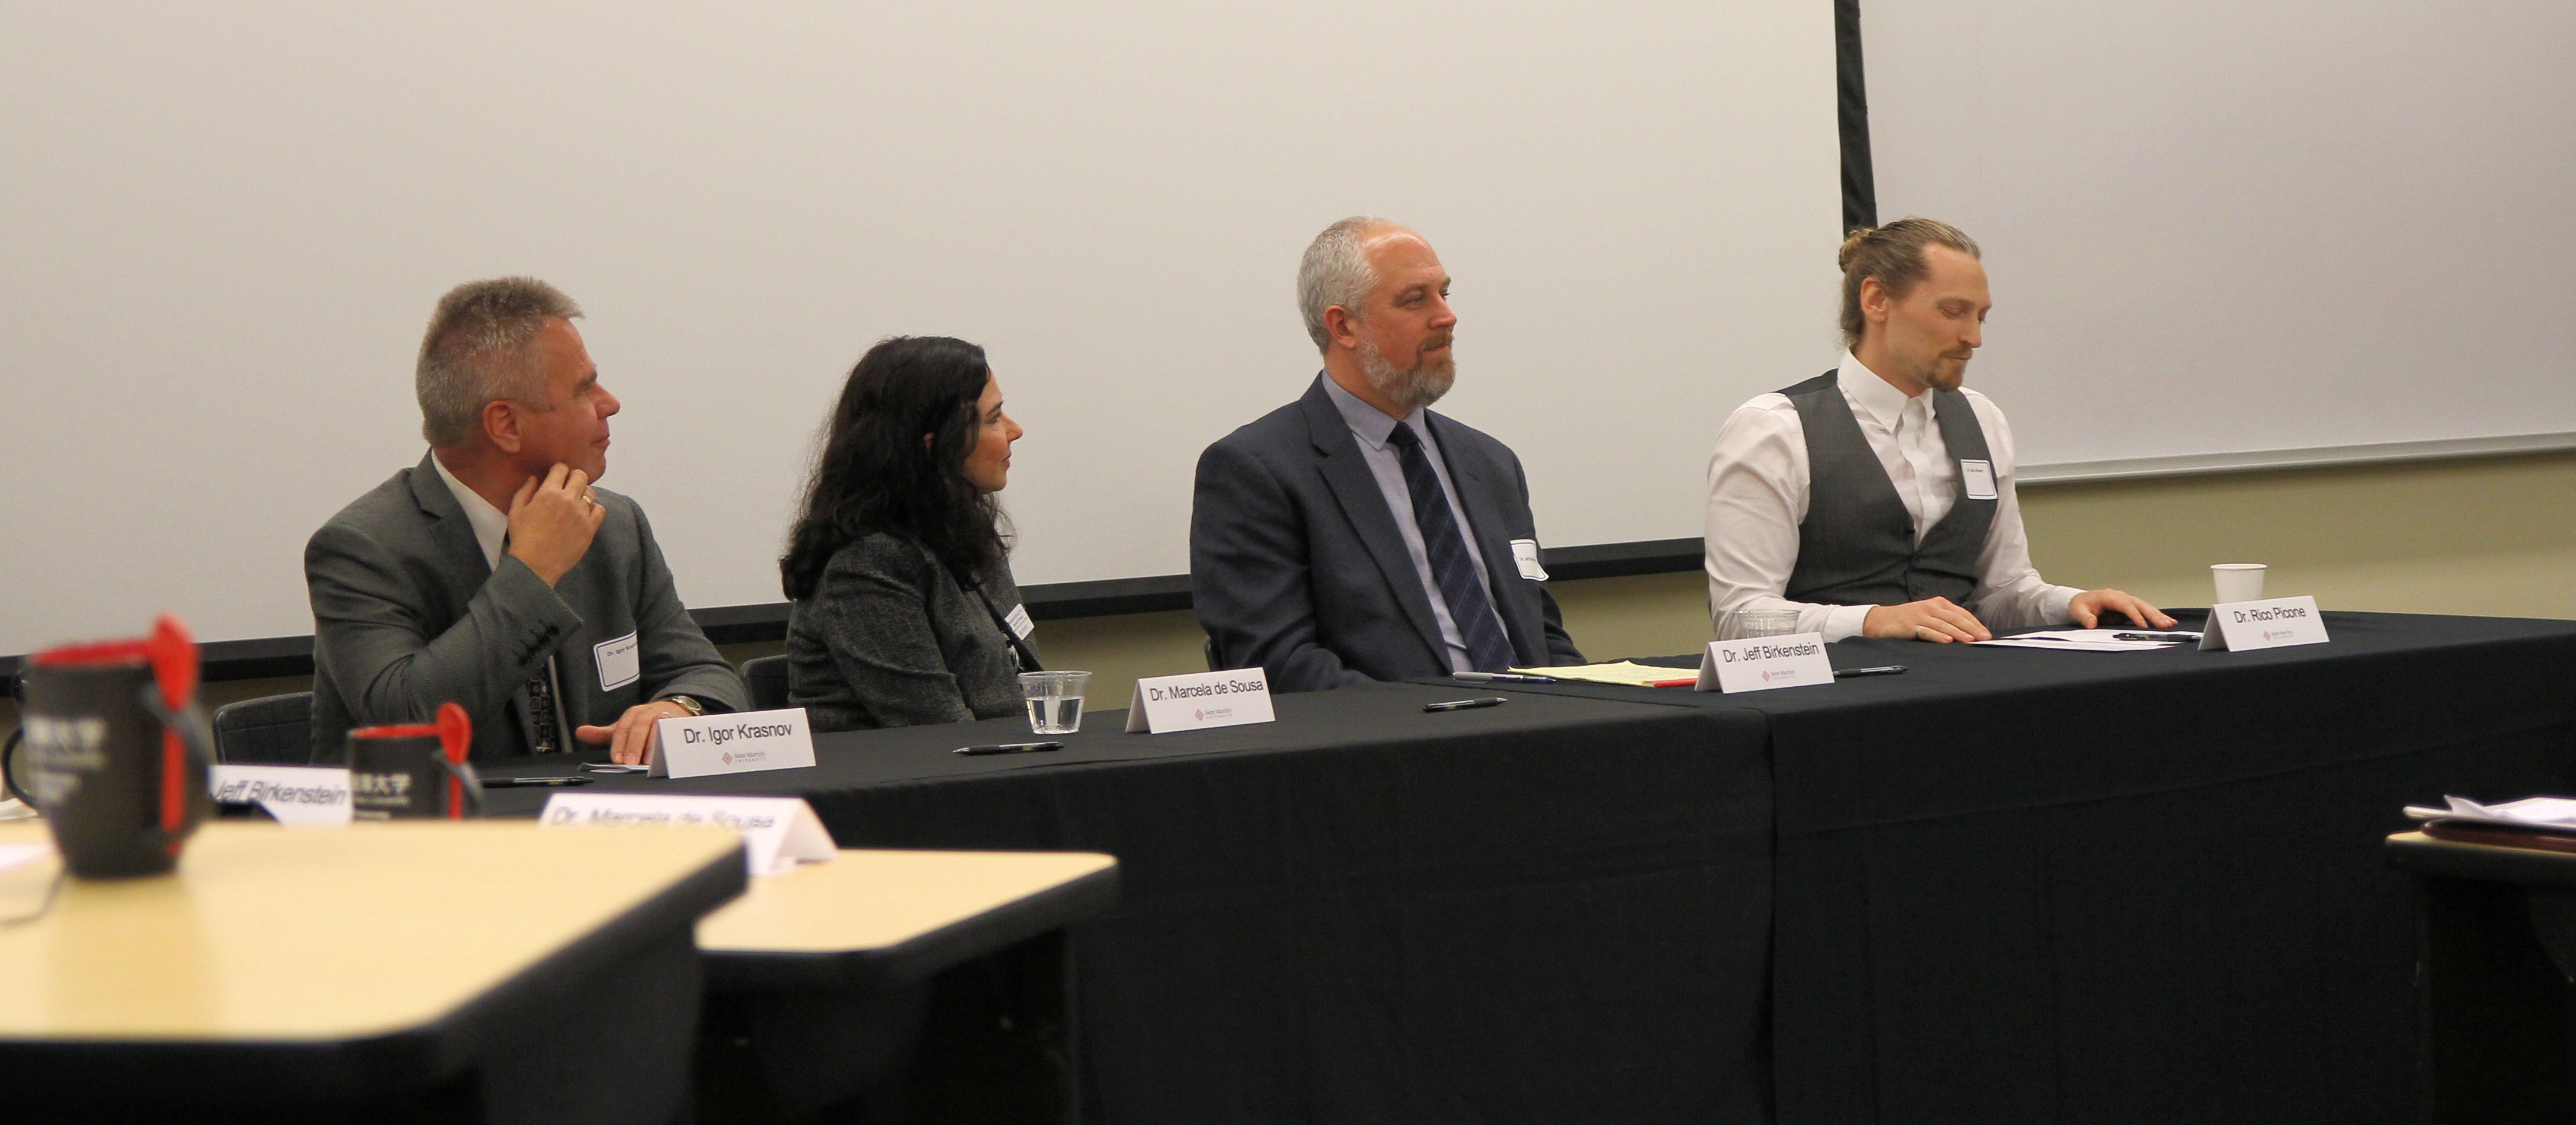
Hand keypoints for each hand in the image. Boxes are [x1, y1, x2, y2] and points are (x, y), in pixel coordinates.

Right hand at [506, 464, 605, 586]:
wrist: (535, 564)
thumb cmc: (522, 537)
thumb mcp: (516, 511)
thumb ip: (525, 491)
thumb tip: (535, 478)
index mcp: (549, 493)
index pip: (561, 469)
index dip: (559, 470)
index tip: (557, 476)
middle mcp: (568, 499)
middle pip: (580, 476)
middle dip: (574, 477)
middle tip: (568, 486)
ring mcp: (582, 513)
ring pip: (591, 492)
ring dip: (583, 493)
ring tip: (576, 502)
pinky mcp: (590, 528)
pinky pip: (600, 510)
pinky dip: (594, 508)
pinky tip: (585, 514)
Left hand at [576, 699, 693, 764]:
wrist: (675, 711)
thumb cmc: (646, 724)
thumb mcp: (624, 728)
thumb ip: (603, 734)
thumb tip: (580, 732)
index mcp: (633, 714)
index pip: (623, 727)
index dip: (619, 743)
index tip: (617, 759)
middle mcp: (648, 712)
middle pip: (640, 726)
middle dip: (635, 745)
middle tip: (630, 763)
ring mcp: (665, 716)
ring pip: (658, 727)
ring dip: (652, 744)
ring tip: (648, 761)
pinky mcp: (679, 723)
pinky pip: (675, 731)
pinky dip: (670, 742)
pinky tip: (666, 754)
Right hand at [1862, 596, 1992, 642]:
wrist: (1881, 620)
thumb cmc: (1909, 619)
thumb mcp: (1929, 615)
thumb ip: (1946, 621)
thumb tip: (1969, 633)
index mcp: (1939, 603)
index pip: (1962, 614)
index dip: (1975, 624)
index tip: (1986, 634)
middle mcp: (1931, 607)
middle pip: (1956, 619)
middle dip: (1972, 629)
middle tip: (1983, 638)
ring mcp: (1921, 616)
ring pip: (1944, 625)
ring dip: (1958, 633)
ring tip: (1970, 640)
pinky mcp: (1911, 626)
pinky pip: (1927, 631)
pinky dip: (1938, 636)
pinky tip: (1947, 641)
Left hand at [2068, 588, 2175, 629]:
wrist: (2080, 602)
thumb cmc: (2080, 605)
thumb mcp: (2077, 611)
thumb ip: (2084, 617)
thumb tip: (2091, 624)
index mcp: (2109, 596)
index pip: (2125, 605)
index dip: (2135, 615)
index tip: (2144, 625)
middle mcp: (2121, 597)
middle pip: (2140, 604)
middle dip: (2153, 615)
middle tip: (2165, 625)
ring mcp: (2126, 601)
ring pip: (2145, 607)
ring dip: (2158, 615)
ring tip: (2170, 624)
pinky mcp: (2129, 608)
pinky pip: (2144, 611)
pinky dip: (2155, 616)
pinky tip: (2167, 622)